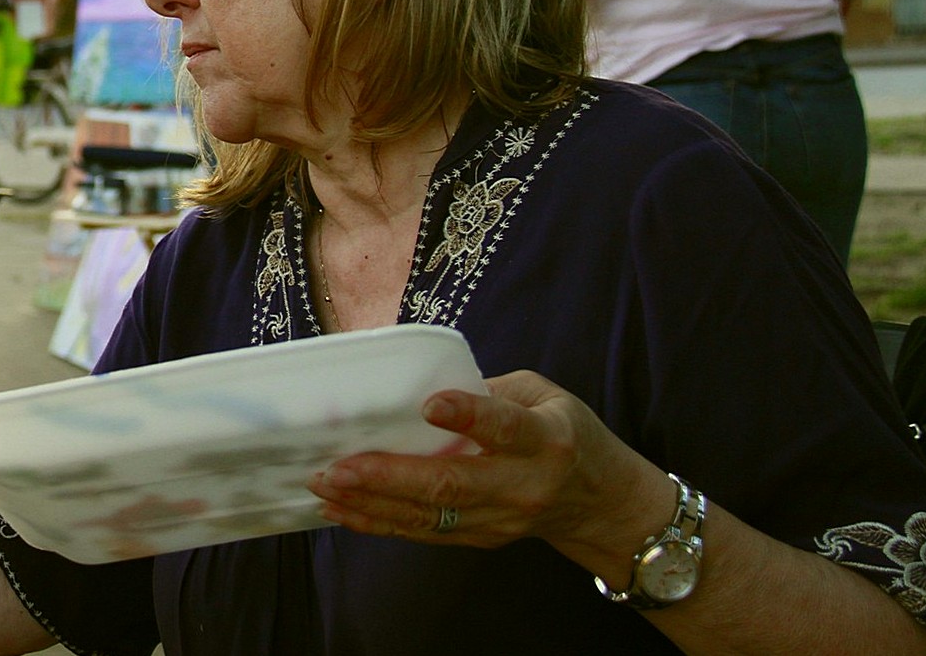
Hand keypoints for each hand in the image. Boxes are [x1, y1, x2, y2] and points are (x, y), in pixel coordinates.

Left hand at [306, 371, 671, 570]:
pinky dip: (379, 522)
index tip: (431, 405)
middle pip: (454, 484)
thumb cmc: (563, 432)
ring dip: (372, 502)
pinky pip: (424, 532)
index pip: (506, 428)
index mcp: (546, 437)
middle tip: (339, 465)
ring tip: (325, 485)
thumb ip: (487, 389)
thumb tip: (415, 386)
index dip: (470, 417)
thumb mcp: (542, 395)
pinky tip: (340, 509)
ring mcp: (501, 518)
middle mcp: (523, 483)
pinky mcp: (480, 538)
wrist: (600, 503)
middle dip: (390, 476)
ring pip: (430, 515)